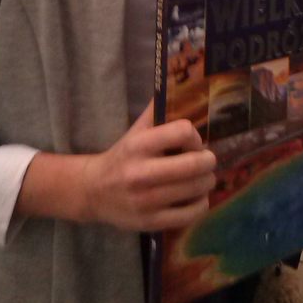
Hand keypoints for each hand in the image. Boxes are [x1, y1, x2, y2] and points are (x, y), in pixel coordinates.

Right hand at [81, 101, 216, 231]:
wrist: (93, 192)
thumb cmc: (122, 156)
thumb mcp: (136, 131)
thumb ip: (156, 110)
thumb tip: (175, 81)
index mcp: (139, 145)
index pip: (183, 131)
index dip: (195, 136)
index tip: (193, 142)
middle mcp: (141, 173)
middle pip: (195, 163)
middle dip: (208, 160)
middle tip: (207, 160)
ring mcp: (147, 201)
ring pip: (197, 188)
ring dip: (207, 181)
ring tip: (202, 178)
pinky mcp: (151, 222)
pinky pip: (192, 213)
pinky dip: (201, 204)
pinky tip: (195, 197)